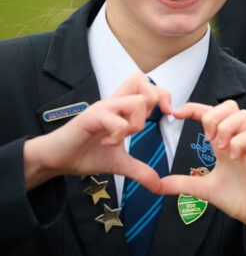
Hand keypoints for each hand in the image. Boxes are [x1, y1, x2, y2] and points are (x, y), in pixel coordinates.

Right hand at [23, 73, 171, 191]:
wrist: (55, 160)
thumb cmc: (86, 154)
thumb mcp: (119, 164)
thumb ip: (140, 170)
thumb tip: (158, 185)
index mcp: (122, 108)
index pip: (147, 85)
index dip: (163, 95)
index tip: (168, 114)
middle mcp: (113, 103)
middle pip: (143, 81)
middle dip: (153, 103)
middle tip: (142, 125)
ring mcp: (102, 109)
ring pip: (136, 101)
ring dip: (136, 123)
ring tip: (121, 137)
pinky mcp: (90, 118)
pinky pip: (116, 121)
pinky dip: (118, 135)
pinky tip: (107, 143)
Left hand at [156, 101, 245, 254]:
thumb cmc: (236, 197)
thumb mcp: (203, 189)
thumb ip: (182, 183)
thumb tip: (157, 185)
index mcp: (222, 143)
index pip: (210, 114)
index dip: (193, 108)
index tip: (175, 113)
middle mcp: (236, 140)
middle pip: (230, 105)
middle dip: (213, 116)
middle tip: (207, 139)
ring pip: (242, 114)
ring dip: (226, 128)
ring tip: (220, 148)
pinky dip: (238, 143)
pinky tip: (233, 157)